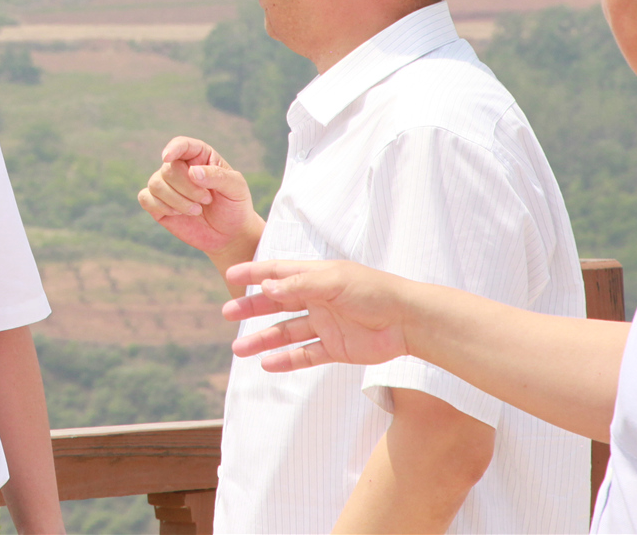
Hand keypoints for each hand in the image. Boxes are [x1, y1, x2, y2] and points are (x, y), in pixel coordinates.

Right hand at [138, 136, 257, 255]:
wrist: (229, 234)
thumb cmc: (234, 206)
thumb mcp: (236, 188)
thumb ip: (217, 176)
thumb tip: (192, 172)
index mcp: (199, 157)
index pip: (182, 144)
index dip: (173, 148)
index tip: (168, 157)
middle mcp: (180, 168)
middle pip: (168, 169)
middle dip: (186, 187)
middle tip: (206, 200)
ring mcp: (167, 186)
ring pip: (155, 184)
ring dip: (177, 200)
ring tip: (197, 210)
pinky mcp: (158, 204)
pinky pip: (145, 198)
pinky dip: (161, 206)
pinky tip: (178, 213)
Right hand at [222, 259, 412, 371]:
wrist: (408, 322)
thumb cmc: (374, 292)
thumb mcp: (334, 282)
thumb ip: (299, 286)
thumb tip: (265, 288)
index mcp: (316, 277)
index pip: (278, 272)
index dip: (255, 272)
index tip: (231, 275)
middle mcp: (317, 299)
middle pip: (277, 304)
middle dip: (252, 307)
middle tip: (227, 313)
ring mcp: (325, 324)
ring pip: (286, 333)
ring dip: (263, 340)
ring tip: (239, 349)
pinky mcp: (335, 348)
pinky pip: (305, 354)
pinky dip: (286, 360)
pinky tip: (267, 364)